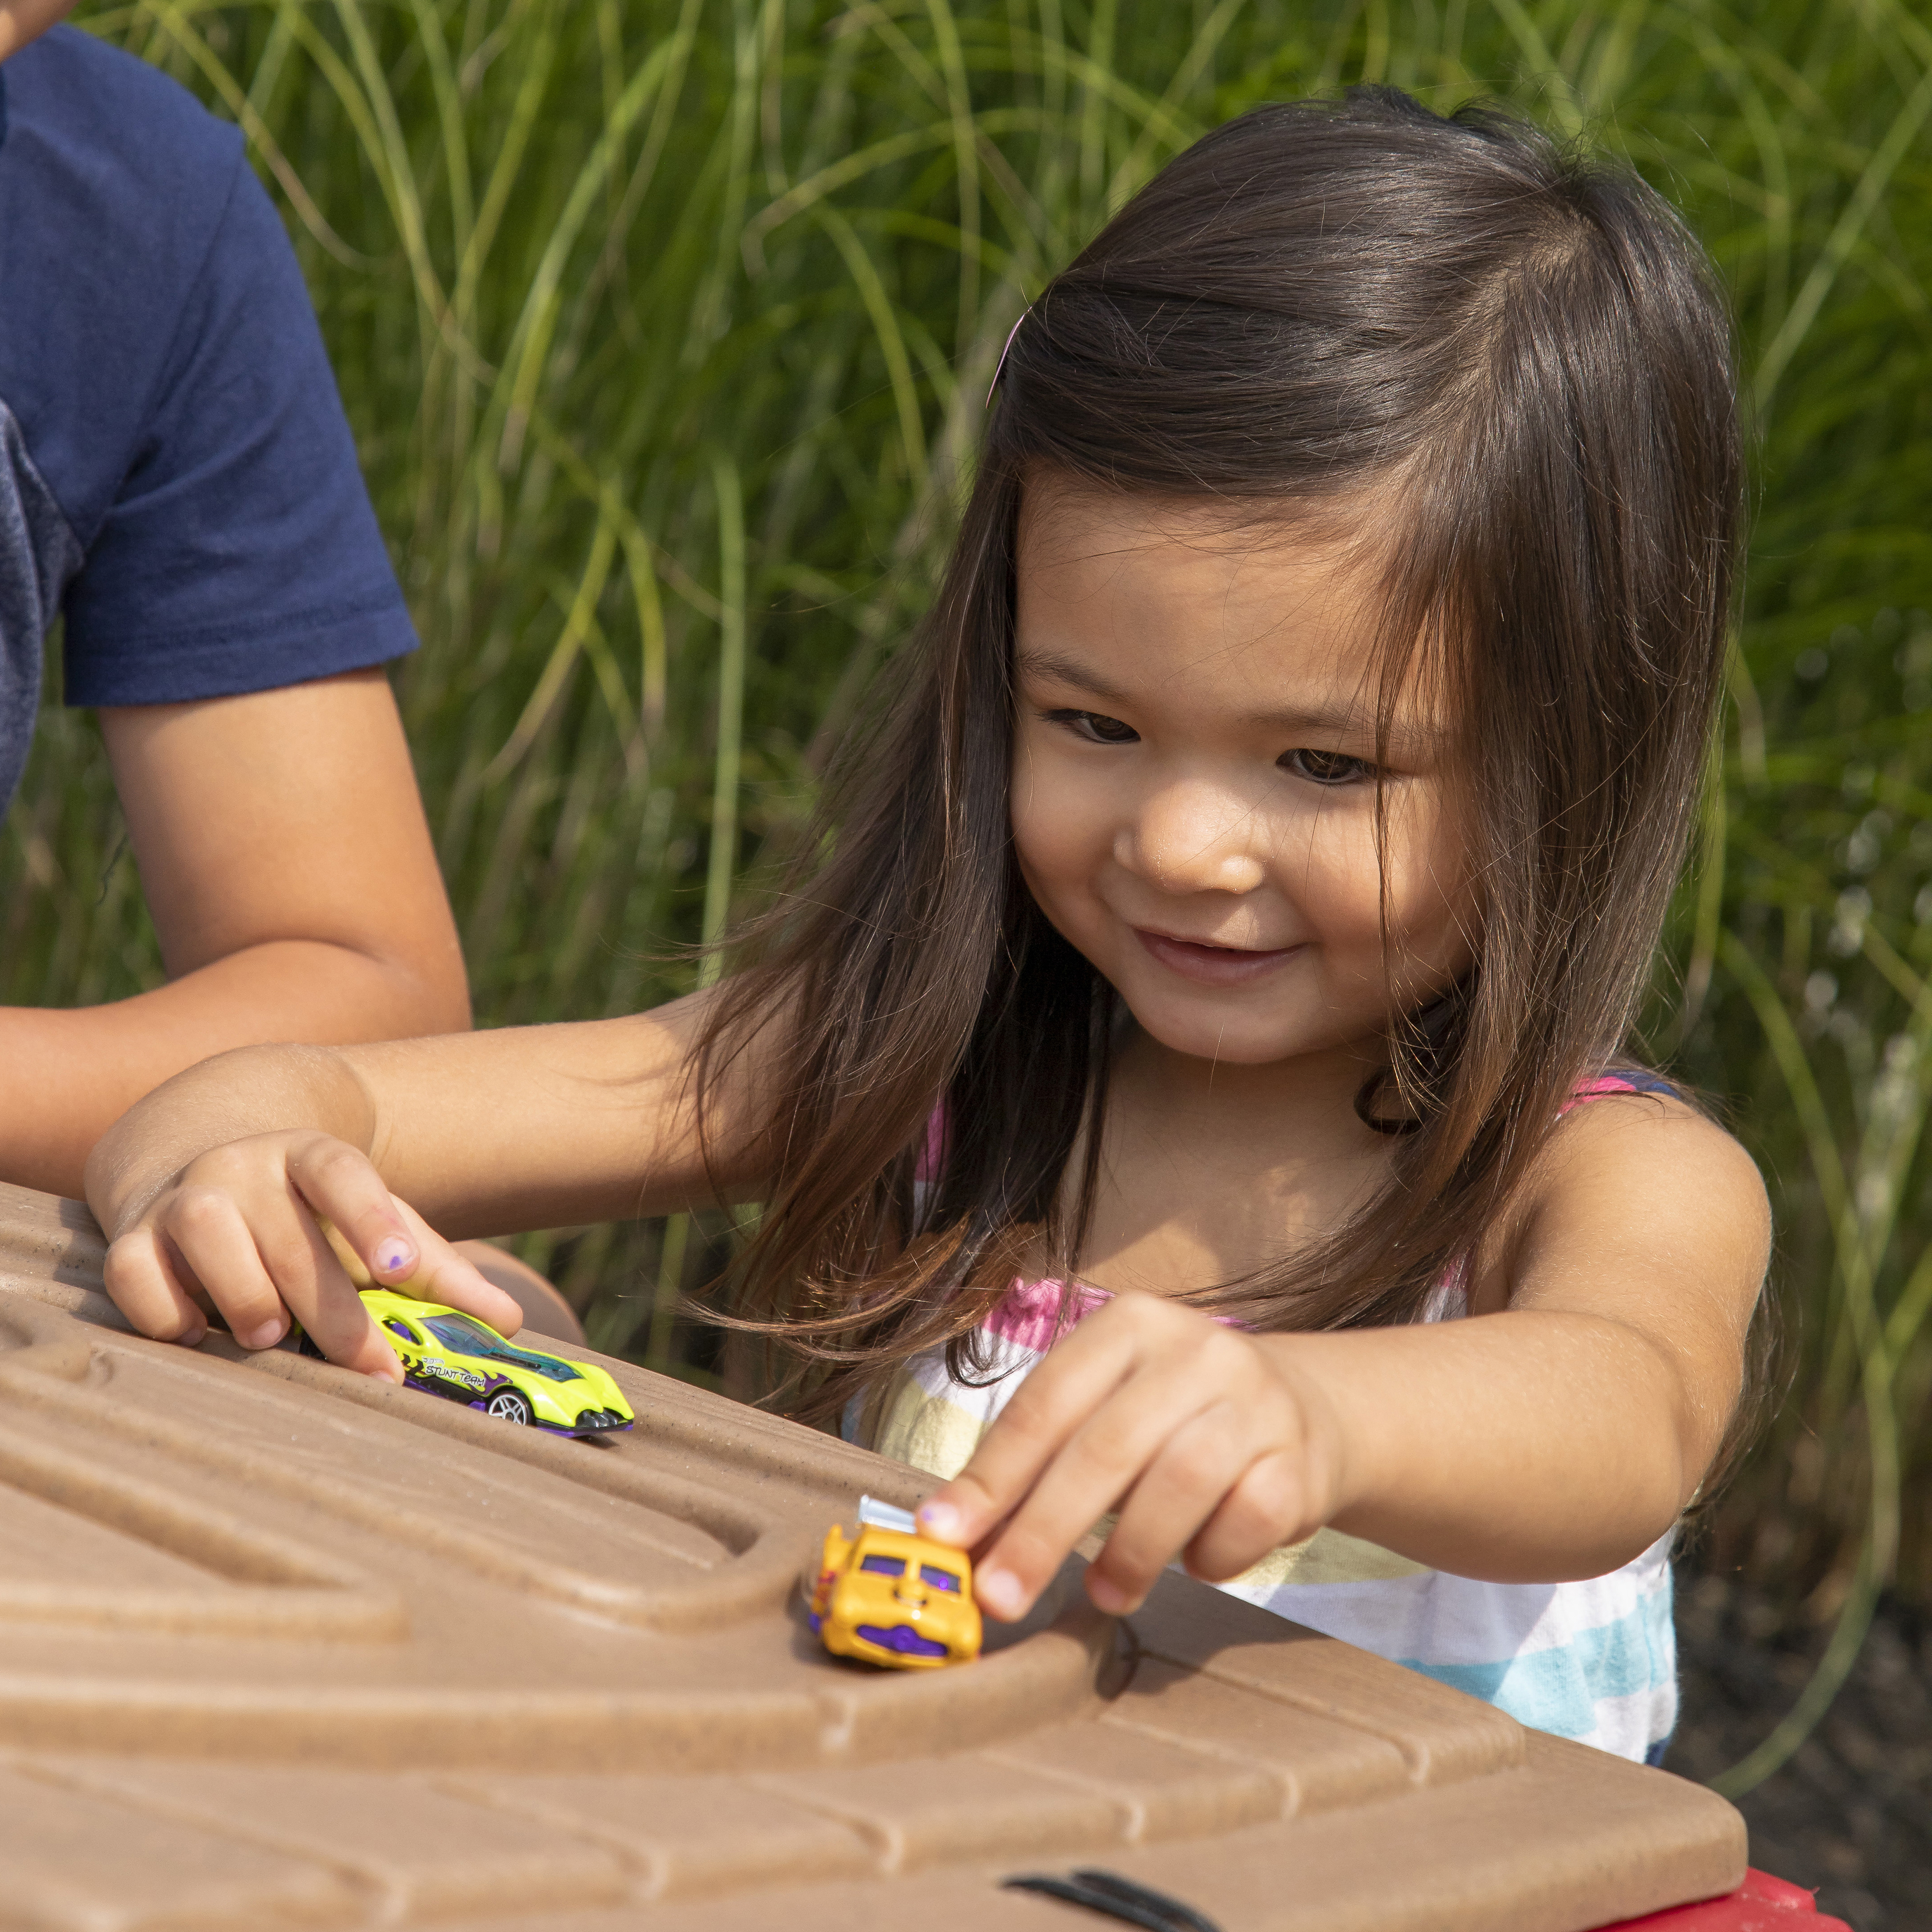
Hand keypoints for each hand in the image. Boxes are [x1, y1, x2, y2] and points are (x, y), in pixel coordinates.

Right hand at [101, 1131, 527, 1379]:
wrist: (204, 1160)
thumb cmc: (310, 1216)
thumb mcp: (374, 1226)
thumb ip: (437, 1271)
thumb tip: (510, 1322)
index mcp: (310, 1157)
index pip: (343, 1172)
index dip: (374, 1215)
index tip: (401, 1263)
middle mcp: (244, 1166)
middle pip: (290, 1234)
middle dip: (332, 1308)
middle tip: (370, 1366)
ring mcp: (183, 1196)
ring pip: (205, 1230)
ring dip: (242, 1291)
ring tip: (271, 1336)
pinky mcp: (129, 1237)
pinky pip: (135, 1272)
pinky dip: (163, 1309)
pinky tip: (196, 1335)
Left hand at [913, 1292, 1348, 1620]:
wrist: (1306, 1411)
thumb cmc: (1174, 1421)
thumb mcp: (1104, 1416)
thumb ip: (1036, 1466)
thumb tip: (953, 1536)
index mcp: (1128, 1325)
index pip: (1045, 1403)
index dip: (991, 1474)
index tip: (943, 1535)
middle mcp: (1195, 1349)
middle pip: (1105, 1447)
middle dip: (1043, 1530)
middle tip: (1001, 1597)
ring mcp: (1255, 1401)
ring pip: (1179, 1482)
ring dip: (1130, 1553)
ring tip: (1103, 1594)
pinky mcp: (1299, 1459)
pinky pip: (1245, 1521)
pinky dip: (1211, 1556)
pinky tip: (1195, 1560)